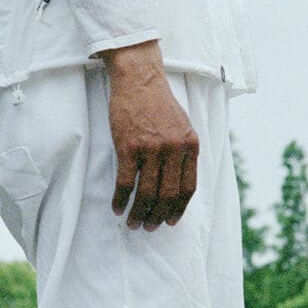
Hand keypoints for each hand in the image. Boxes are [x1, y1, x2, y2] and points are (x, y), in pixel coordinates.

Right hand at [100, 40, 199, 229]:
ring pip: (146, 193)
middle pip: (168, 195)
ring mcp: (152, 149)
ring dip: (138, 213)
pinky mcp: (129, 146)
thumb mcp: (183, 124)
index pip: (188, 187)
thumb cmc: (158, 101)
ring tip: (132, 223)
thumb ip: (185, 150)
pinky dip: (120, 199)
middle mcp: (174, 149)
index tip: (171, 221)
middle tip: (149, 228)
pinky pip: (125, 182)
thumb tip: (180, 179)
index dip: (179, 208)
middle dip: (158, 216)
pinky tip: (116, 207)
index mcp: (191, 145)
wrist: (139, 78)